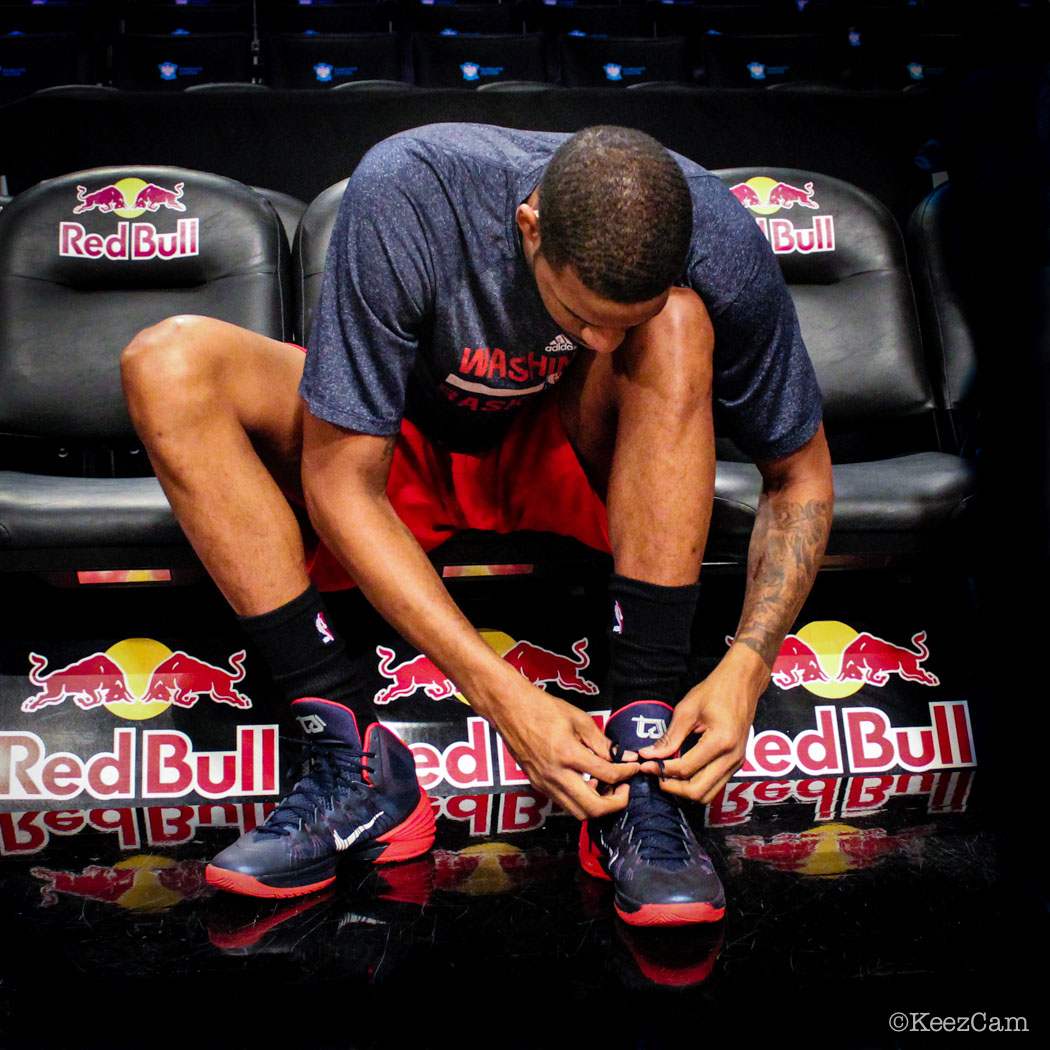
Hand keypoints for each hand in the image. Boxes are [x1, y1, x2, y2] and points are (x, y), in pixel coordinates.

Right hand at [488, 677, 638, 819]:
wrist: (509, 709)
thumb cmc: (543, 708)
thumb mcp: (578, 719)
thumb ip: (601, 742)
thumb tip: (622, 756)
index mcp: (567, 754)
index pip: (606, 774)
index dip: (626, 773)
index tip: (633, 767)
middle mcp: (555, 775)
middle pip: (592, 808)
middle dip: (615, 803)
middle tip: (624, 788)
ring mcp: (544, 783)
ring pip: (577, 812)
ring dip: (597, 805)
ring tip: (606, 786)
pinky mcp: (537, 785)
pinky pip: (564, 803)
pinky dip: (581, 799)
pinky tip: (587, 782)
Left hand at [637, 645, 768, 803]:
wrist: (743, 682)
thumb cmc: (716, 690)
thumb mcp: (687, 710)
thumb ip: (669, 737)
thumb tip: (649, 754)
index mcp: (720, 742)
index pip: (685, 769)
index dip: (662, 770)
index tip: (645, 765)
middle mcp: (732, 757)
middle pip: (698, 791)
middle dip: (673, 788)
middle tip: (655, 776)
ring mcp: (737, 762)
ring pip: (708, 793)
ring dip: (685, 790)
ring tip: (666, 777)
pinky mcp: (736, 763)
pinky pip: (715, 784)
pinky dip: (697, 785)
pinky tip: (682, 773)